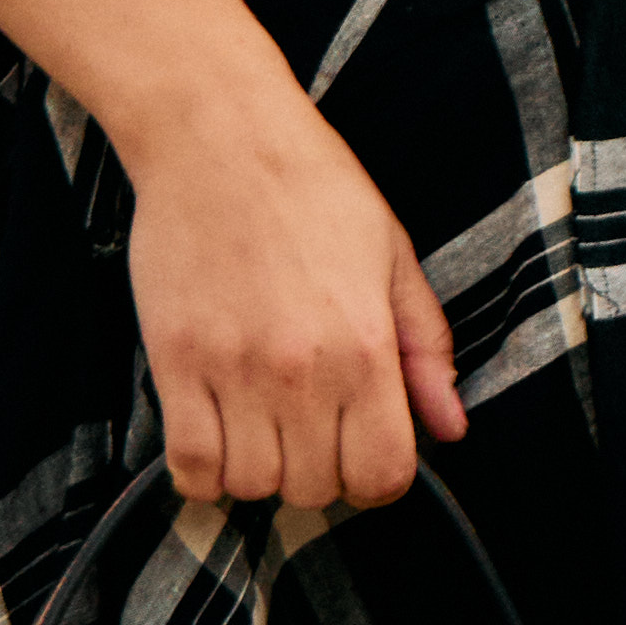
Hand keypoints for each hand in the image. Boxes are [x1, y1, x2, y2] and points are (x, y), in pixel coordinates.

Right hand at [122, 63, 466, 517]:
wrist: (217, 134)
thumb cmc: (312, 186)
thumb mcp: (393, 257)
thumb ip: (426, 349)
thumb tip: (450, 426)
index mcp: (366, 345)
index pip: (382, 475)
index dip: (376, 479)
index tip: (360, 454)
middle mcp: (302, 370)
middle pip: (315, 491)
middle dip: (317, 474)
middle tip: (306, 431)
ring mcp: (232, 369)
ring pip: (252, 487)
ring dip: (259, 472)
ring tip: (259, 427)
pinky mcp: (174, 361)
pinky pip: (189, 465)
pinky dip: (203, 471)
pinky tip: (215, 435)